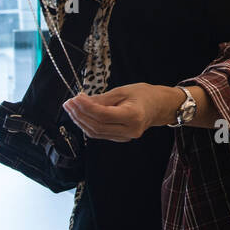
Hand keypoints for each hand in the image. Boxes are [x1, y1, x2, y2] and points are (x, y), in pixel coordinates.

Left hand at [63, 83, 179, 141]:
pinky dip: (88, 124)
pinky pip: (100, 134)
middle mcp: (130, 130)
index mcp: (134, 116)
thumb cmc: (144, 95)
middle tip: (69, 102)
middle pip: (97, 126)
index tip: (75, 98)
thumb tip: (80, 101)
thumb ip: (102, 98)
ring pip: (96, 132)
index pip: (104, 115)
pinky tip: (81, 115)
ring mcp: (125, 137)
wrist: (160, 106)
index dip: (86, 107)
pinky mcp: (120, 138)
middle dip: (80, 114)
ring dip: (81, 120)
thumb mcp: (124, 91)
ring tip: (71, 108)